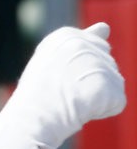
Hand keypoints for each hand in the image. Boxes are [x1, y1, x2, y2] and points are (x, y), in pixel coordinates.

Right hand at [2, 22, 125, 148]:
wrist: (31, 121)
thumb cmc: (35, 97)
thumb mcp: (50, 61)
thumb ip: (80, 43)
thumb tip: (105, 27)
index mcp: (67, 36)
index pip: (91, 49)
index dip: (73, 71)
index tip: (53, 81)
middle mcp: (87, 43)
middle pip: (104, 65)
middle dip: (89, 81)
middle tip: (61, 93)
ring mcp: (102, 64)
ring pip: (111, 85)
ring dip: (94, 98)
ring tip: (69, 103)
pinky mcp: (113, 86)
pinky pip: (116, 103)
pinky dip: (102, 112)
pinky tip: (81, 112)